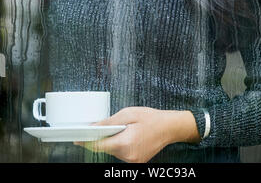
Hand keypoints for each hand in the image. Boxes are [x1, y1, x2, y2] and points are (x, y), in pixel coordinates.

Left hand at [74, 106, 200, 162]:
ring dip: (112, 141)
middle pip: (106, 148)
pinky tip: (127, 135)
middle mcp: (128, 156)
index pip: (100, 145)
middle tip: (102, 126)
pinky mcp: (136, 162)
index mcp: (126, 143)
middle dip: (102, 138)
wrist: (169, 127)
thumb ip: (109, 122)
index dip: (87, 141)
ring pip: (113, 151)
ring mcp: (133, 161)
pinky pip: (121, 153)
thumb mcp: (128, 113)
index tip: (76, 138)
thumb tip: (93, 126)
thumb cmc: (151, 118)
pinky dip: (120, 145)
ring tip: (122, 129)